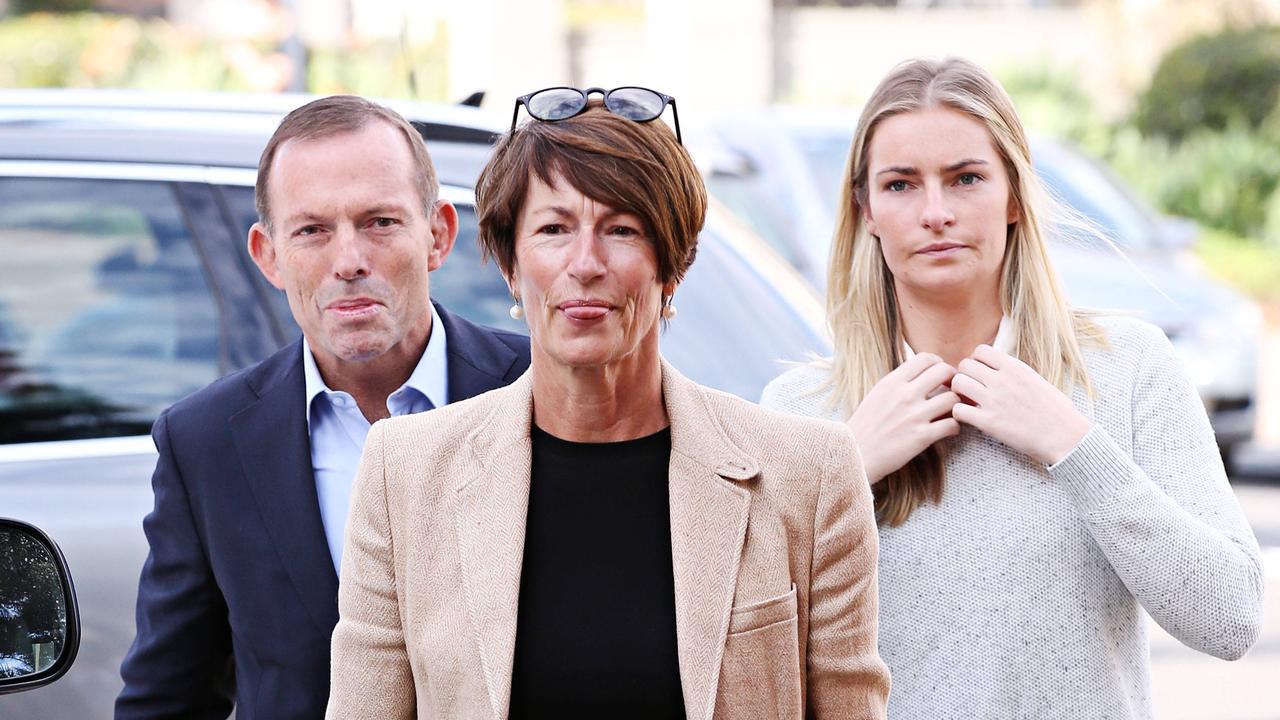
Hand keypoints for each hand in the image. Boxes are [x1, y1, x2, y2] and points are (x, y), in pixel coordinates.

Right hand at [847, 353, 960, 484]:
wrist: (854, 454)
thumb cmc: (865, 426)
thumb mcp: (877, 394)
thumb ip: (898, 383)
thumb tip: (919, 375)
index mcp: (892, 382)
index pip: (926, 358)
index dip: (938, 364)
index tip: (939, 376)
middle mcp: (905, 395)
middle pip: (944, 372)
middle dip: (952, 379)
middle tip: (950, 390)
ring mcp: (915, 415)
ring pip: (953, 398)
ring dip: (956, 405)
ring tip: (950, 412)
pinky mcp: (922, 437)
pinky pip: (952, 425)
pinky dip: (954, 427)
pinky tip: (947, 430)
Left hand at [950, 344, 1092, 465]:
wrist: (1066, 437)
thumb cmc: (1056, 411)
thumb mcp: (1036, 380)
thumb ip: (1014, 372)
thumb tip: (998, 367)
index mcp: (1016, 368)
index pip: (981, 350)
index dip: (976, 361)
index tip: (981, 373)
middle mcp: (1002, 380)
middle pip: (965, 365)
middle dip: (964, 375)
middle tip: (971, 388)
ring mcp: (994, 401)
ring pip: (957, 383)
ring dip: (958, 392)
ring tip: (968, 402)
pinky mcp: (989, 422)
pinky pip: (958, 410)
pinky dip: (959, 413)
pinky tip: (969, 418)